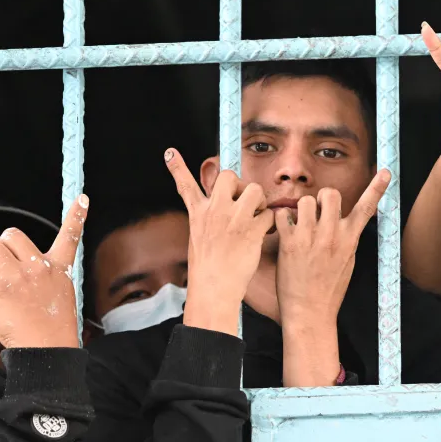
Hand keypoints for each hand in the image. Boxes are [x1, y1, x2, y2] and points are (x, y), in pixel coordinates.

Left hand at [0, 195, 87, 349]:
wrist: (48, 350)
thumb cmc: (54, 328)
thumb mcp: (61, 295)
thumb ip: (48, 276)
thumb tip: (26, 267)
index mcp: (58, 268)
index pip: (71, 236)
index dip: (77, 216)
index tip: (82, 198)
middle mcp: (38, 266)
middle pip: (13, 235)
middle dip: (5, 246)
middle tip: (8, 269)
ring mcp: (17, 277)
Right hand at [165, 148, 273, 335]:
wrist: (214, 289)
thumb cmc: (208, 268)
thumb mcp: (199, 238)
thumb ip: (210, 218)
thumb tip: (223, 207)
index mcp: (199, 213)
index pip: (185, 185)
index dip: (178, 167)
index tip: (171, 152)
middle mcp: (215, 211)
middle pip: (230, 176)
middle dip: (240, 185)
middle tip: (243, 203)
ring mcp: (234, 219)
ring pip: (255, 190)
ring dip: (259, 202)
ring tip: (255, 218)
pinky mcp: (252, 230)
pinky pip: (269, 213)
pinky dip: (269, 223)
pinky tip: (262, 234)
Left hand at [274, 172, 391, 328]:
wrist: (310, 312)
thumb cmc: (329, 288)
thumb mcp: (348, 262)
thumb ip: (346, 238)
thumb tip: (346, 221)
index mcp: (349, 239)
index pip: (366, 208)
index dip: (377, 188)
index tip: (384, 172)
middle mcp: (331, 235)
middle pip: (330, 193)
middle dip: (323, 198)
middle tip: (317, 213)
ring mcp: (310, 237)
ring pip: (305, 200)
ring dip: (301, 209)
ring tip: (299, 226)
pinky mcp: (289, 242)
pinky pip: (283, 214)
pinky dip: (281, 219)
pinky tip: (284, 232)